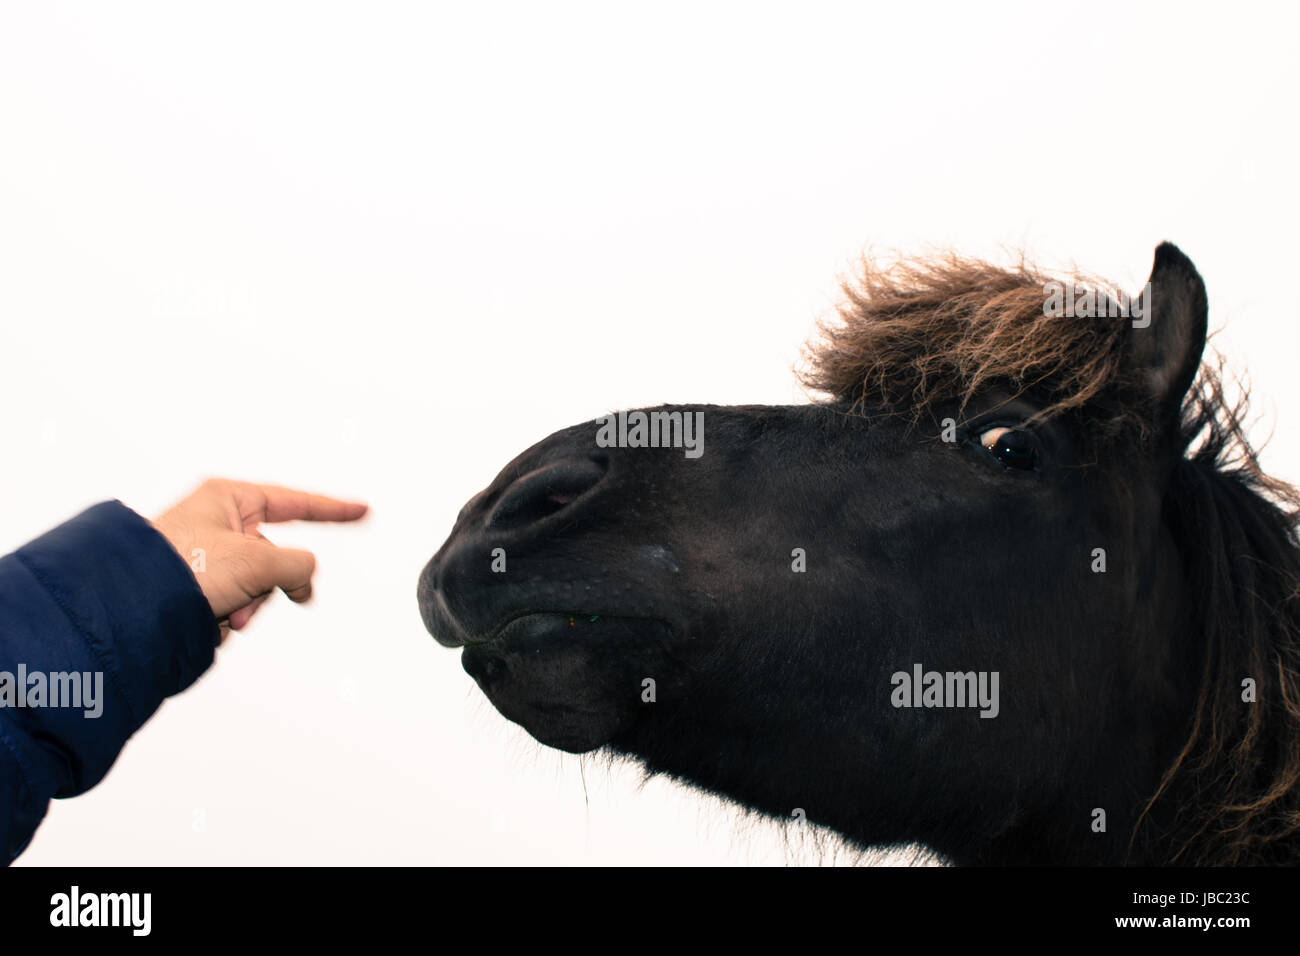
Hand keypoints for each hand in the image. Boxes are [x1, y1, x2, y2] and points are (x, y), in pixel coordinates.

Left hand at [151, 478, 367, 639]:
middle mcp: (218, 522)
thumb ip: (298, 565)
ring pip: (256, 585)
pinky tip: (205, 618)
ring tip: (221, 611)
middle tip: (251, 598)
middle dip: (269, 586)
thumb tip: (302, 580)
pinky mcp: (195, 584)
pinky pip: (234, 601)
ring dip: (248, 606)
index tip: (362, 510)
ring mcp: (206, 554)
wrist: (127, 607)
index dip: (334, 510)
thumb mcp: (257, 561)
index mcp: (229, 498)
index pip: (297, 503)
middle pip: (276, 556)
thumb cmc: (178, 566)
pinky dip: (227, 615)